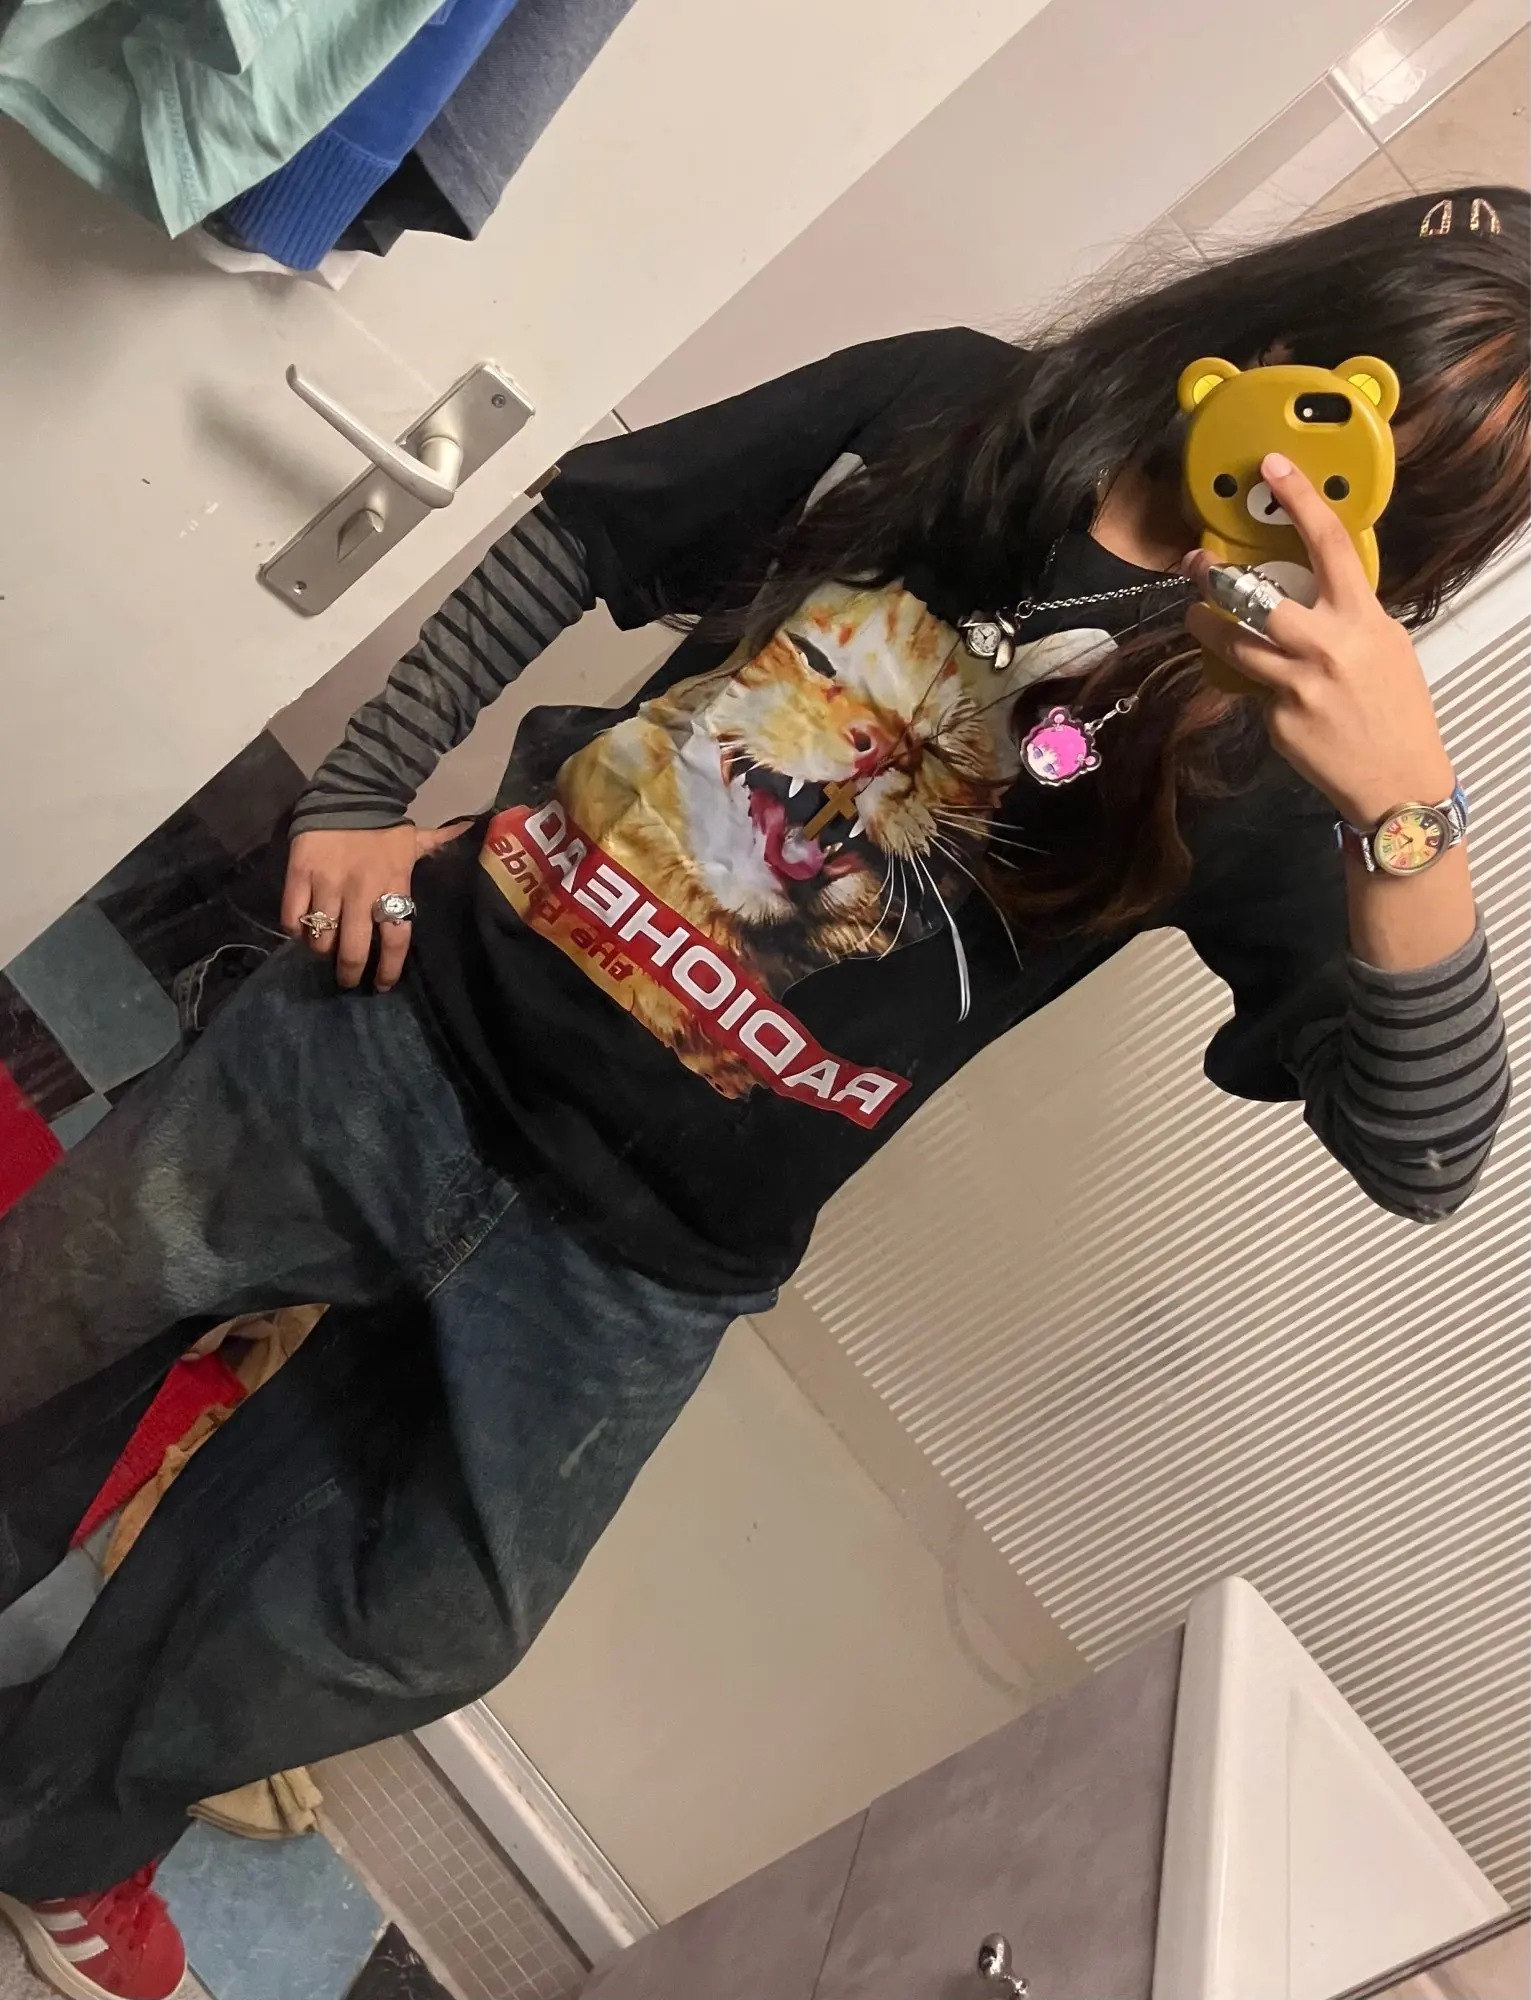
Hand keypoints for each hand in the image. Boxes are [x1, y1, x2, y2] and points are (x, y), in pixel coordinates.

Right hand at [281, 823, 467, 991]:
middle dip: (349, 972)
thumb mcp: (413, 839)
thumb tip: (468, 829)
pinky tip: (301, 932)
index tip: (381, 985)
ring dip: (322, 952)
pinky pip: (292, 917)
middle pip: (353, 949)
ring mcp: (328, 884)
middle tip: (346, 980)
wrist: (347, 791)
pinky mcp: (300, 874)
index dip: (388, 969)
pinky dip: (296, 931)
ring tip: (324, 952)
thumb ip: (437, 844)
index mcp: (393, 887)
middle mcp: (361, 891)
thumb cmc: (383, 824)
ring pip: (320, 937)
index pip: (395, 940)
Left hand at [1183, 453, 1455, 827]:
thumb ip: (1348, 615)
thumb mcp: (1386, 646)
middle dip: (1215, 578)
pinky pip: (1253, 689)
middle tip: (1196, 565)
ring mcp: (1297, 685)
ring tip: (1197, 617)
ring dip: (1208, 628)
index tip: (1273, 468)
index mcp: (1361, 618)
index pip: (1329, 544)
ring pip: (1233, 645)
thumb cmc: (1396, 710)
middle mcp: (1326, 646)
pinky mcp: (1276, 719)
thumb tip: (1314, 589)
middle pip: (1254, 598)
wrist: (1399, 783)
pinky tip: (1271, 692)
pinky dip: (1255, 683)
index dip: (1299, 500)